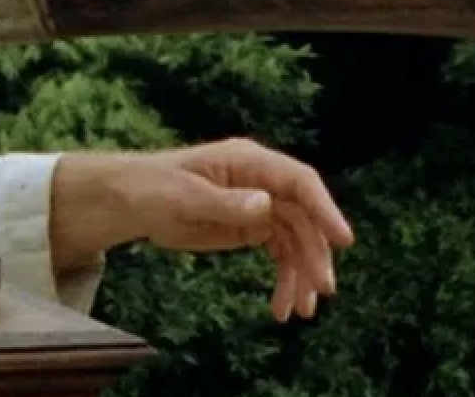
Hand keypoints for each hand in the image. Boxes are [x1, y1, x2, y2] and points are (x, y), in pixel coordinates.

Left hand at [52, 138, 353, 322]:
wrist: (131, 202)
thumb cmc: (152, 188)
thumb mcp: (183, 197)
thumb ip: (225, 202)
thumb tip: (265, 204)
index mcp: (248, 161)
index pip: (299, 182)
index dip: (325, 209)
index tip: (344, 240)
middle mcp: (262, 181)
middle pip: (303, 217)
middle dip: (314, 254)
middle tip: (321, 291)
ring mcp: (260, 205)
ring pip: (296, 240)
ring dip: (302, 274)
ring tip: (300, 312)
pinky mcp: (251, 227)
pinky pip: (280, 253)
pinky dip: (285, 279)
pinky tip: (282, 307)